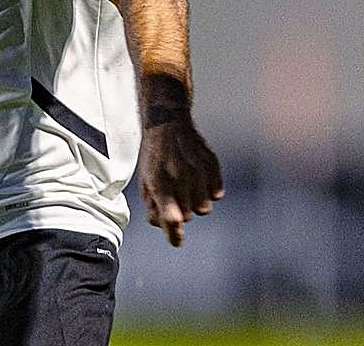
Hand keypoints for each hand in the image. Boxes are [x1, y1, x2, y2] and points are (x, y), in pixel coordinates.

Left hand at [138, 113, 223, 246]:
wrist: (167, 122)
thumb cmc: (153, 156)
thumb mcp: (145, 181)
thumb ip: (154, 207)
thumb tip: (169, 230)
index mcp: (159, 182)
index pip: (171, 216)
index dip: (174, 232)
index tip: (177, 241)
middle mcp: (180, 177)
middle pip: (188, 216)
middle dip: (181, 211)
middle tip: (174, 194)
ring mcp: (198, 170)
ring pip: (204, 208)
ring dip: (196, 203)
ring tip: (187, 187)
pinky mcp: (211, 165)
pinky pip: (217, 194)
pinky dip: (209, 192)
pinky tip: (199, 179)